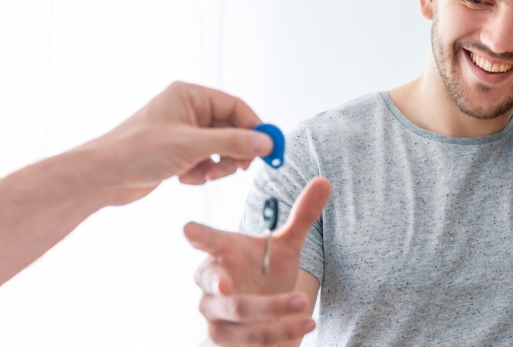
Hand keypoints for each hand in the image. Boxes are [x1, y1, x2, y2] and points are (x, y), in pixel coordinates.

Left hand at [76, 81, 274, 205]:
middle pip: (231, 129)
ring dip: (217, 165)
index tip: (269, 147)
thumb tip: (265, 142)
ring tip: (203, 175)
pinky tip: (185, 178)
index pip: (236, 107)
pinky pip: (205, 161)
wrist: (102, 177)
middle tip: (238, 168)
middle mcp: (187, 111)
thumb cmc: (136, 151)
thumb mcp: (193, 146)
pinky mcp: (177, 152)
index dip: (255, 127)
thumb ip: (234, 143)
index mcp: (190, 96)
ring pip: (219, 148)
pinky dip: (201, 173)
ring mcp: (183, 132)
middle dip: (234, 152)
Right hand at [184, 178, 331, 345]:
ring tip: (303, 303)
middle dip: (231, 283)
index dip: (198, 235)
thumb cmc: (265, 272)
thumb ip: (302, 216)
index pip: (207, 241)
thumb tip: (325, 180)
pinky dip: (282, 332)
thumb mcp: (285, 246)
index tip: (187, 228)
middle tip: (231, 285)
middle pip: (217, 284)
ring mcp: (215, 313)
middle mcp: (212, 283)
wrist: (261, 316)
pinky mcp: (223, 338)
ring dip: (273, 310)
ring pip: (238, 313)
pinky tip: (307, 324)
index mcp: (223, 252)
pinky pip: (250, 338)